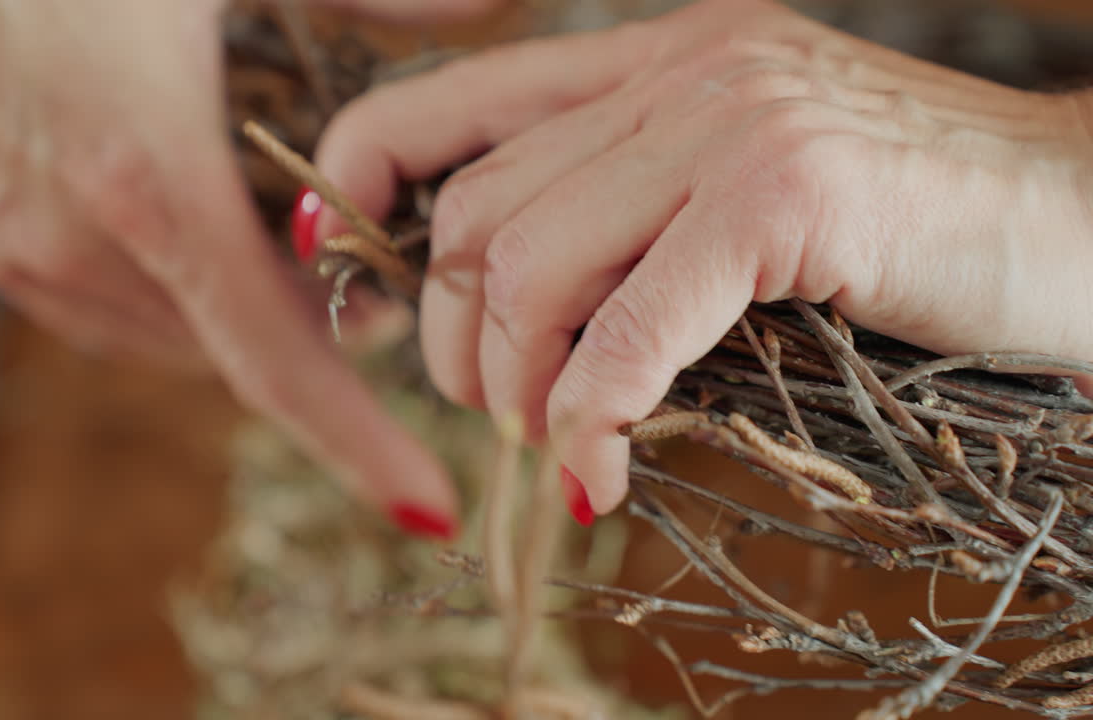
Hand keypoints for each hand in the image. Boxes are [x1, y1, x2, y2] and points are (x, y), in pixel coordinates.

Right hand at [0, 0, 496, 538]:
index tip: (427, 509)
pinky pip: (89, 304)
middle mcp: (76, 242)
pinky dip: (153, 291)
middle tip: (359, 282)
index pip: (278, 362)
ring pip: (162, 333)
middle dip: (307, 337)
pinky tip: (169, 228)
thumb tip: (485, 5)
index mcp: (152, 184)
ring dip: (226, 311)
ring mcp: (10, 247)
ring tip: (266, 242)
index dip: (361, 444)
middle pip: (230, 345)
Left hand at [313, 0, 1092, 519]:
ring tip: (562, 443)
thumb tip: (519, 324)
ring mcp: (731, 121)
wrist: (1087, 218)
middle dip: (459, 339)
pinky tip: (602, 470)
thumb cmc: (913, 230)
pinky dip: (594, 409)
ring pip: (528, 263)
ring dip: (520, 386)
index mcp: (652, 62)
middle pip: (477, 213)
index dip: (366, 171)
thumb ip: (633, 228)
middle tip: (504, 414)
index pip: (452, 102)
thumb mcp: (740, 206)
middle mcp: (678, 72)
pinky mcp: (785, 192)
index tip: (343, 259)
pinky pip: (632, 320)